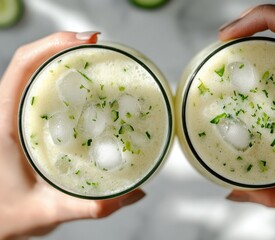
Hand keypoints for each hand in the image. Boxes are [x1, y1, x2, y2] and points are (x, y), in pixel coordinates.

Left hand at [0, 32, 144, 239]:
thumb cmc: (8, 216)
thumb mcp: (48, 211)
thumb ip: (92, 206)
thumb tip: (135, 191)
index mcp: (7, 125)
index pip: (21, 68)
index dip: (52, 45)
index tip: (85, 40)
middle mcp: (10, 114)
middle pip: (31, 62)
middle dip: (63, 45)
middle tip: (98, 46)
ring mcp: (18, 117)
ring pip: (35, 74)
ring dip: (61, 59)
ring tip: (95, 60)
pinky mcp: (27, 124)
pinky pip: (41, 92)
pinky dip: (61, 80)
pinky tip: (86, 88)